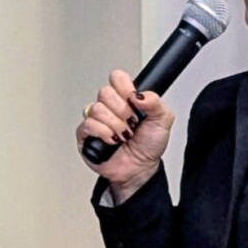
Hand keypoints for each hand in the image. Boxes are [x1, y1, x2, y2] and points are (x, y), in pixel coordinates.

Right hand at [77, 69, 175, 198]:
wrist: (139, 169)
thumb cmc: (148, 146)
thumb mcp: (163, 121)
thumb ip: (156, 102)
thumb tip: (140, 94)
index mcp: (126, 98)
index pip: (117, 78)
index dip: (125, 88)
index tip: (135, 102)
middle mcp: (110, 106)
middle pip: (106, 92)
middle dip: (123, 111)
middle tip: (132, 124)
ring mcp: (96, 119)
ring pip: (97, 108)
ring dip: (116, 125)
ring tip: (124, 136)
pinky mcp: (85, 133)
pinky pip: (89, 124)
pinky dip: (104, 133)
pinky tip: (112, 141)